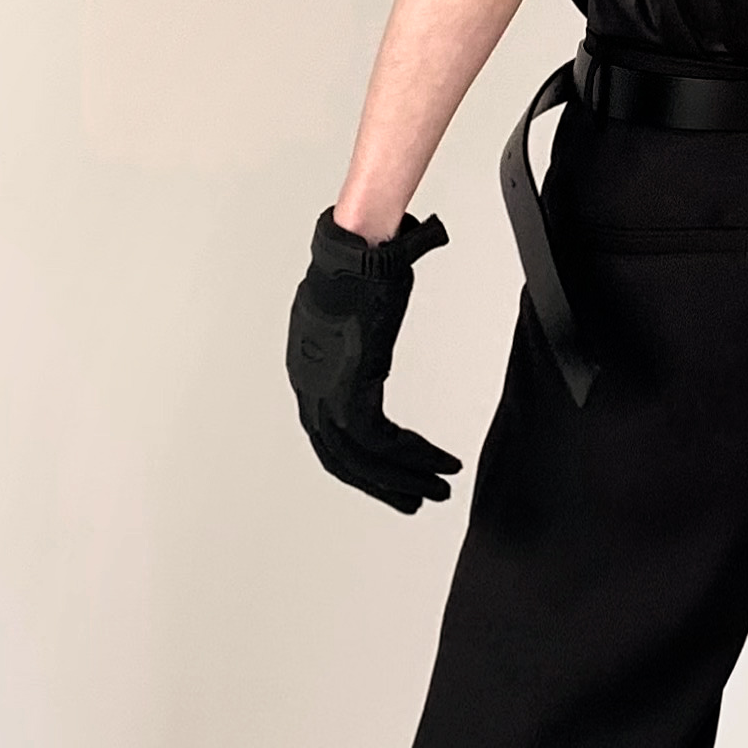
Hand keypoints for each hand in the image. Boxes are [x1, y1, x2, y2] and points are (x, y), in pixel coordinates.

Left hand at [285, 210, 462, 511]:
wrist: (362, 247)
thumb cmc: (364, 263)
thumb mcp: (362, 309)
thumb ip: (368, 330)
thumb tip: (386, 307)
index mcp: (307, 369)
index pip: (329, 436)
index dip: (363, 466)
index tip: (395, 479)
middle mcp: (307, 384)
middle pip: (340, 458)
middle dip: (383, 486)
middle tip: (416, 501)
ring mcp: (324, 389)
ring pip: (362, 458)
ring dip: (404, 478)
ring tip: (438, 488)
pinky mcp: (349, 387)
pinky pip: (381, 441)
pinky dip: (415, 456)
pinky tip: (440, 461)